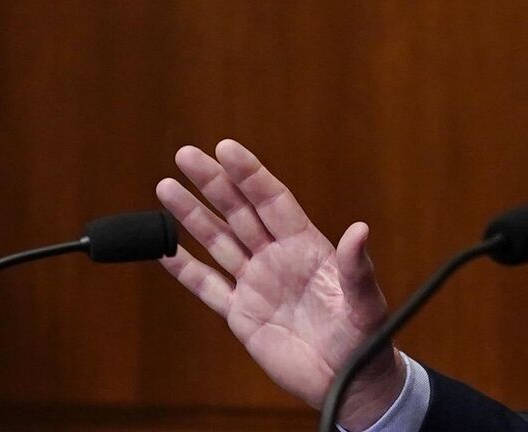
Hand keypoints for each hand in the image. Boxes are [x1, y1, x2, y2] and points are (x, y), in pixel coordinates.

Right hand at [155, 140, 406, 429]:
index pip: (273, 200)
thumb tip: (360, 230)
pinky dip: (184, 268)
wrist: (348, 381)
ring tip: (165, 187)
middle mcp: (278, 258)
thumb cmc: (365, 337)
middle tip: (185, 154)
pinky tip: (162, 248)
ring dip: (192, 216)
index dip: (250, 174)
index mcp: (307, 247)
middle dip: (213, 183)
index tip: (225, 147)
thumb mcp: (365, 301)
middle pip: (239, 212)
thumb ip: (357, 267)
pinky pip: (207, 285)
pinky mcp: (241, 314)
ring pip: (217, 242)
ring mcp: (257, 284)